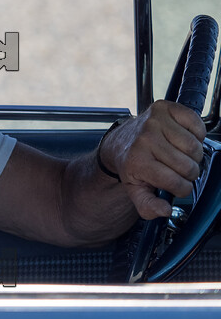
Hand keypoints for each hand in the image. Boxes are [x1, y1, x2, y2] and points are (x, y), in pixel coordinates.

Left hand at [101, 100, 205, 218]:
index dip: (181, 189)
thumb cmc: (132, 165)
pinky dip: (197, 134)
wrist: (120, 141)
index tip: (174, 184)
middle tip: (176, 168)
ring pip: (195, 147)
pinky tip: (182, 138)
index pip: (178, 184)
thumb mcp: (135, 189)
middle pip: (189, 166)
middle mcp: (145, 139)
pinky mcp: (165, 108)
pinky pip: (197, 125)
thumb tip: (165, 210)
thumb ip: (148, 206)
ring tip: (179, 154)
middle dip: (188, 172)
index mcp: (137, 162)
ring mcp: (154, 121)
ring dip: (193, 154)